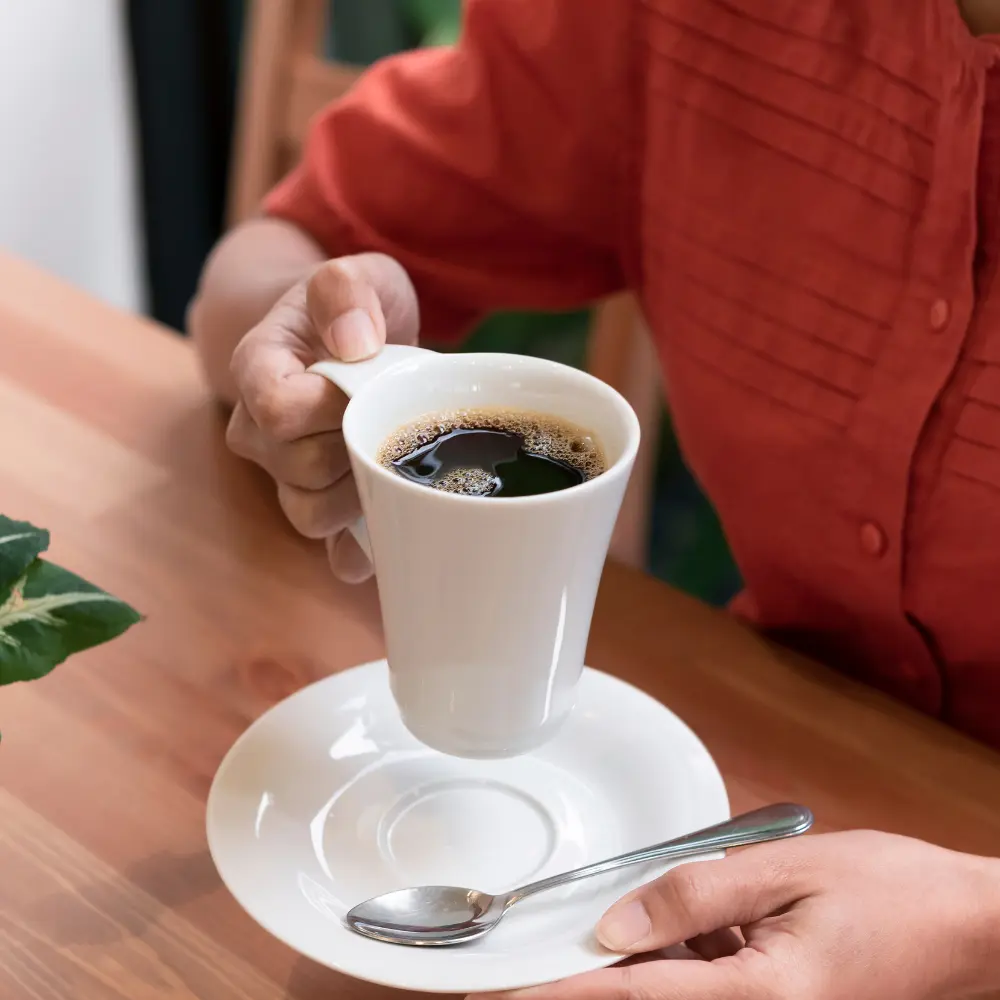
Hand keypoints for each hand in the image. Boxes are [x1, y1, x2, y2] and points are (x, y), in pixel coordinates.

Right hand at [226, 253, 417, 581]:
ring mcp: (283, 474)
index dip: (328, 406)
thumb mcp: (353, 275)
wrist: (347, 337)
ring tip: (393, 453)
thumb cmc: (348, 309)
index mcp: (257, 368)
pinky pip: (332, 548)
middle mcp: (257, 430)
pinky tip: (393, 532)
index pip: (277, 408)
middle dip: (357, 446)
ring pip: (311, 513)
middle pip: (301, 467)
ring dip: (363, 494)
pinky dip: (362, 549)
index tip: (364, 379)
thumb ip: (345, 290)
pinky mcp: (319, 504)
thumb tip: (355, 344)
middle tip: (391, 413)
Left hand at [471, 831, 999, 999]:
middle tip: (524, 960)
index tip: (502, 987)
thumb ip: (694, 896)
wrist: (969, 931)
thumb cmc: (895, 896)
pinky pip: (702, 989)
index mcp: (761, 997)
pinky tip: (672, 925)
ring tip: (598, 932)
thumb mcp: (787, 875)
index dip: (557, 994)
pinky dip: (677, 960)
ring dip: (628, 968)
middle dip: (584, 982)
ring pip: (669, 996)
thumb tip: (615, 925)